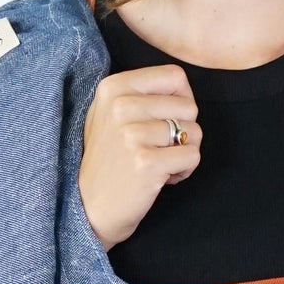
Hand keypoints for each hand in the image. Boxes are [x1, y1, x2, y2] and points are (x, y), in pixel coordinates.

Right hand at [79, 65, 200, 248]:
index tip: (166, 120)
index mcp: (113, 87)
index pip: (175, 76)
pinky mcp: (146, 162)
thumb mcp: (110, 113)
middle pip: (189, 107)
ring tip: (159, 163)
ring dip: (183, 152)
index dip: (182, 100)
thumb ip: (141, 93)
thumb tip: (181, 86)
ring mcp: (132, 135)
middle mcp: (121, 106)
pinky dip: (184, 170)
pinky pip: (192, 156)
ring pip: (194, 132)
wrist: (89, 207)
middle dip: (183, 130)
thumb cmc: (109, 159)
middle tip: (159, 149)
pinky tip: (163, 177)